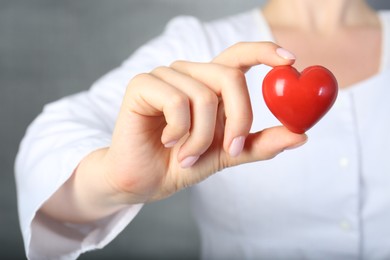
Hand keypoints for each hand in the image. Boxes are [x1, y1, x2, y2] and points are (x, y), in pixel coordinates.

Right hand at [42, 42, 306, 222]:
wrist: (143, 181)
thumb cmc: (181, 164)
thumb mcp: (227, 154)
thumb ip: (259, 143)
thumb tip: (301, 135)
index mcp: (208, 84)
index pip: (238, 56)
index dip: (264, 52)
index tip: (290, 61)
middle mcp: (188, 74)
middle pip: (230, 77)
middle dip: (238, 118)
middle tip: (232, 148)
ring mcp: (165, 76)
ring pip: (204, 96)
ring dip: (202, 137)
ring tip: (187, 155)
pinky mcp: (142, 84)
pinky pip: (178, 102)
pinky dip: (180, 131)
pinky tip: (168, 141)